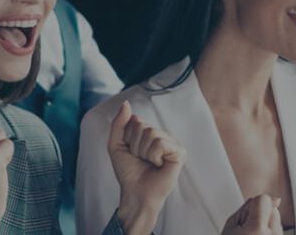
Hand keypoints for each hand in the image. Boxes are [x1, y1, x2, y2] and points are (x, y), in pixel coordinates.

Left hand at [107, 102, 183, 234]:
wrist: (135, 192)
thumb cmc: (128, 171)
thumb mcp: (116, 144)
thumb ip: (119, 123)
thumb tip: (126, 103)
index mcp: (149, 132)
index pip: (135, 120)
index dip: (128, 138)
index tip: (131, 152)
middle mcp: (162, 135)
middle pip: (142, 126)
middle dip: (135, 145)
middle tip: (140, 159)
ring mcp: (172, 143)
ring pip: (151, 133)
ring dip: (144, 152)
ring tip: (149, 163)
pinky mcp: (179, 152)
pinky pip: (161, 143)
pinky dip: (154, 156)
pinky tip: (159, 164)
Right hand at [220, 195, 284, 234]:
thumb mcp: (231, 224)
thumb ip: (248, 207)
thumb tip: (270, 198)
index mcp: (258, 229)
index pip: (264, 199)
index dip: (252, 206)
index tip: (245, 217)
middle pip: (273, 209)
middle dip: (262, 215)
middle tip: (247, 229)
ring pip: (277, 220)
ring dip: (267, 224)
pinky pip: (278, 230)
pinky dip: (270, 232)